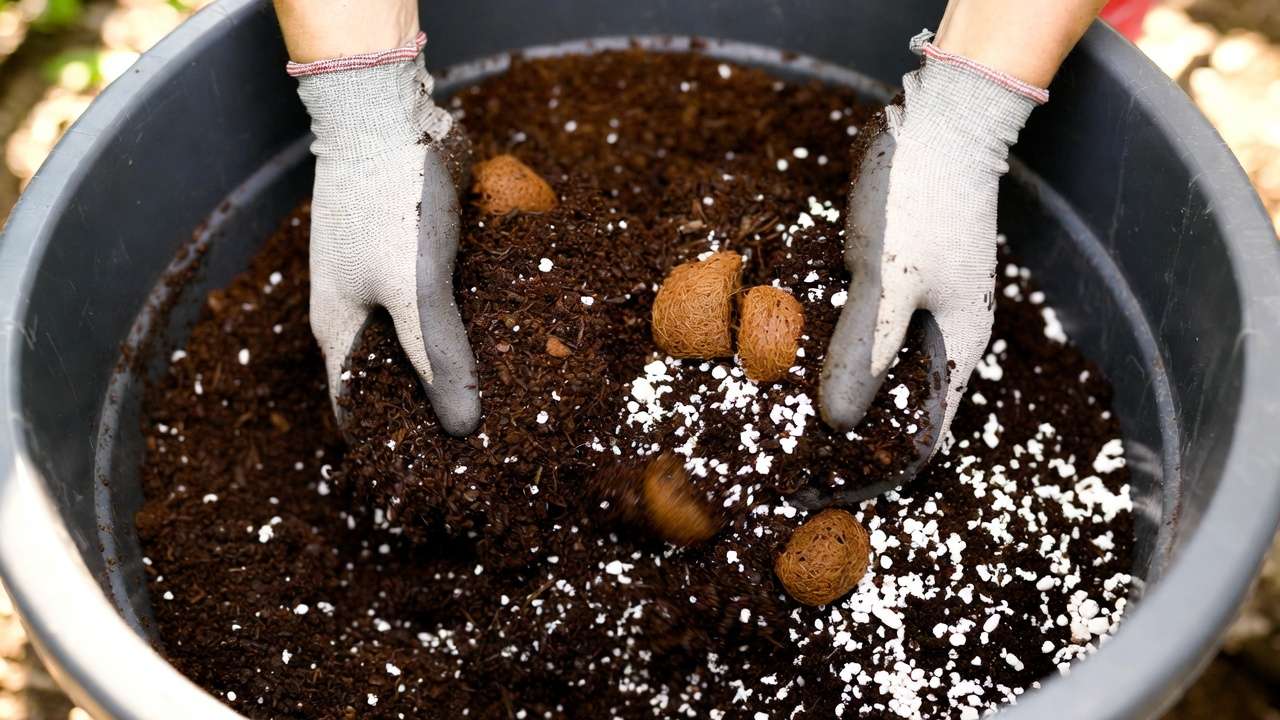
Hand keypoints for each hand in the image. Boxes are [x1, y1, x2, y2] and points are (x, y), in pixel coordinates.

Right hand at [292, 34, 480, 434]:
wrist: (387, 112)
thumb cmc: (389, 202)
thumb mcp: (415, 290)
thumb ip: (440, 357)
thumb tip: (463, 428)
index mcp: (341, 330)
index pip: (358, 409)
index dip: (393, 443)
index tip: (436, 475)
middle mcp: (358, 311)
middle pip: (393, 377)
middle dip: (433, 408)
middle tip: (488, 441)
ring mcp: (384, 279)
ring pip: (421, 339)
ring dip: (456, 365)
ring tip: (506, 397)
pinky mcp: (415, 251)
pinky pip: (442, 302)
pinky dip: (468, 323)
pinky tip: (509, 337)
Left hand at [820, 31, 1043, 453]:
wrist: (939, 121)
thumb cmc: (921, 200)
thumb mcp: (887, 283)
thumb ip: (864, 353)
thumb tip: (837, 425)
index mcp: (960, 347)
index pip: (927, 436)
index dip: (882, 469)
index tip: (831, 490)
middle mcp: (945, 333)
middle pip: (901, 406)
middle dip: (853, 435)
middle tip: (794, 459)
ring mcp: (922, 304)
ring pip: (879, 367)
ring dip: (840, 391)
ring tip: (785, 417)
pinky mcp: (896, 278)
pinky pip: (865, 329)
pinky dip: (836, 347)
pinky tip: (793, 356)